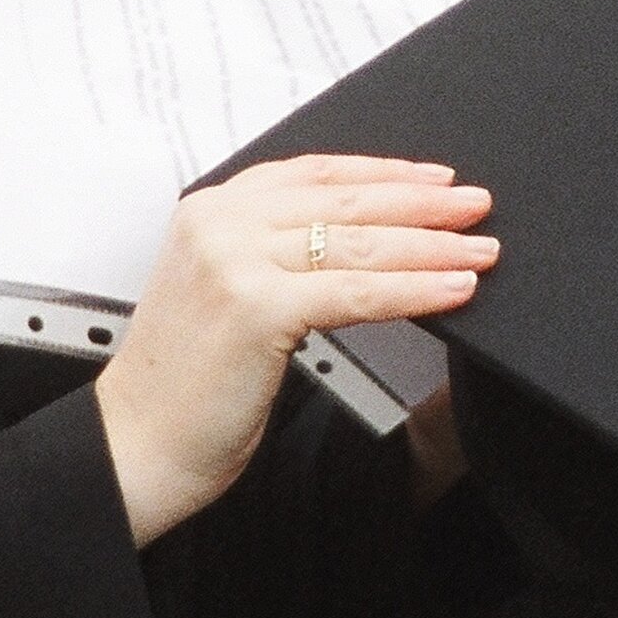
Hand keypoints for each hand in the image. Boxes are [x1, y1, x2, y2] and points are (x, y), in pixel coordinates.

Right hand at [94, 154, 492, 545]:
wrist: (137, 445)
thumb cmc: (183, 384)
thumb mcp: (224, 293)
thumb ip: (273, 255)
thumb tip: (362, 241)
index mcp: (212, 210)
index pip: (315, 174)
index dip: (382, 173)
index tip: (433, 178)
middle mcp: (221, 223)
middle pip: (344, 203)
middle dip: (421, 204)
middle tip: (477, 207)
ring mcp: (236, 260)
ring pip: (358, 244)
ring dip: (431, 246)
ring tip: (479, 249)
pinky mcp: (257, 306)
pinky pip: (356, 291)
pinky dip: (414, 289)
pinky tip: (452, 287)